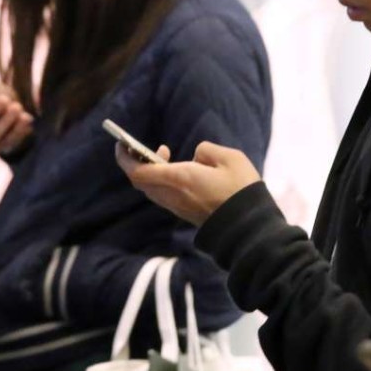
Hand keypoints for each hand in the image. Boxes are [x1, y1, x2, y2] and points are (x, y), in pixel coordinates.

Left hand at [117, 141, 260, 225]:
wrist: (249, 227)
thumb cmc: (242, 190)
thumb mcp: (230, 158)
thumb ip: (207, 151)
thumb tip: (195, 158)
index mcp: (180, 178)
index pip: (139, 171)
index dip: (125, 157)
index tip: (121, 143)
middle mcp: (174, 195)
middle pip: (141, 181)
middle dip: (136, 162)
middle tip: (141, 147)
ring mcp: (179, 207)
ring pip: (151, 190)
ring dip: (150, 172)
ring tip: (165, 155)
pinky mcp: (186, 214)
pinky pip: (164, 196)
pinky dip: (162, 181)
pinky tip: (178, 173)